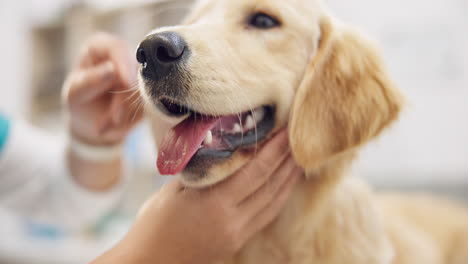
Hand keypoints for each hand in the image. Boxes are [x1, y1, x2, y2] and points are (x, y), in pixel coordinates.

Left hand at [63, 32, 142, 145]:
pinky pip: (150, 103)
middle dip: (124, 99)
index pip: (118, 47)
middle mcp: (124, 55)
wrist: (91, 121)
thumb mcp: (76, 92)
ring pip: (145, 90)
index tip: (126, 82)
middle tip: (112, 120)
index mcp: (102, 46)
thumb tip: (112, 69)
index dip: (123, 64)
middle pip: (135, 71)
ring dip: (127, 113)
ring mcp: (140, 72)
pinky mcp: (151, 90)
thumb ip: (91, 80)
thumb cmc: (79, 100)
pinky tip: (116, 125)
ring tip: (106, 126)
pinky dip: (132, 118)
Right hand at [92, 130, 302, 263]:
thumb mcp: (173, 190)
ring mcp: (237, 234)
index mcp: (215, 204)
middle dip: (286, 161)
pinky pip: (265, 216)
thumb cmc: (153, 224)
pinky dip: (277, 198)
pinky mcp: (237, 242)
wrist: (148, 263)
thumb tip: (218, 146)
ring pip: (273, 203)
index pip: (256, 172)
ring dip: (288, 180)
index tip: (285, 132)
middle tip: (297, 139)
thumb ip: (201, 170)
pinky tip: (282, 186)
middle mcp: (232, 221)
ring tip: (297, 160)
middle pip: (270, 186)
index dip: (274, 151)